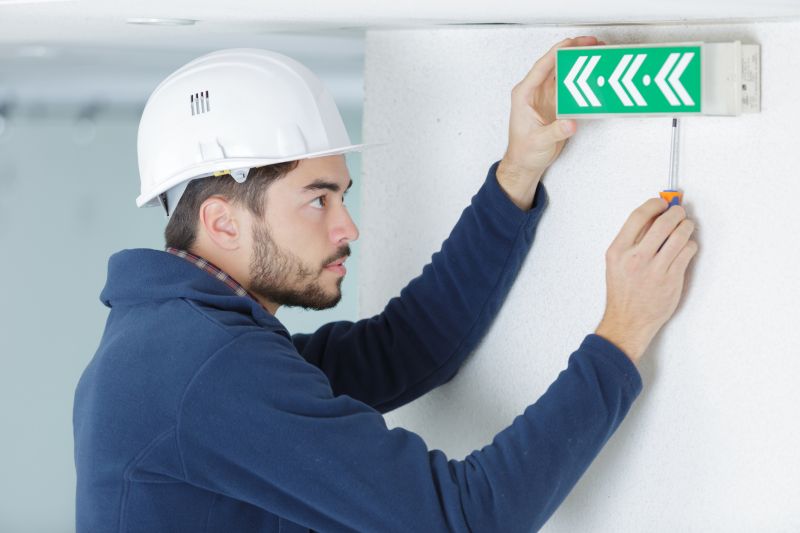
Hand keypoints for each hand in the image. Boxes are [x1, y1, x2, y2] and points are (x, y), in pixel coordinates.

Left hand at [497, 36, 604, 209]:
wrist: (525, 163)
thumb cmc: (523, 151)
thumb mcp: (538, 141)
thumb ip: (555, 132)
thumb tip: (570, 123)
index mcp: (525, 94)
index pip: (542, 66)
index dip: (558, 52)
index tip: (574, 43)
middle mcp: (535, 92)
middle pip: (555, 64)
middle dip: (574, 52)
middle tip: (593, 44)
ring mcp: (547, 97)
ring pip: (565, 73)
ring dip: (580, 63)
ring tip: (597, 54)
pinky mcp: (557, 105)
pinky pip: (571, 87)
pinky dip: (583, 80)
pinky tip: (595, 75)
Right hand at [595, 199, 698, 363]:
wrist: (628, 321)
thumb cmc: (623, 292)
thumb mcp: (616, 262)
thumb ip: (631, 240)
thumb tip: (653, 217)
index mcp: (618, 251)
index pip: (638, 216)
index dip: (654, 205)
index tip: (661, 203)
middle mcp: (636, 258)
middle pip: (663, 222)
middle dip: (676, 212)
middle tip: (679, 212)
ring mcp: (655, 269)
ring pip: (680, 235)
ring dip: (686, 226)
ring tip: (686, 226)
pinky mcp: (672, 279)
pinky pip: (688, 251)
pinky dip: (690, 244)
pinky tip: (686, 246)